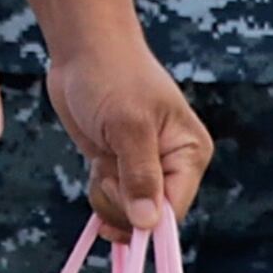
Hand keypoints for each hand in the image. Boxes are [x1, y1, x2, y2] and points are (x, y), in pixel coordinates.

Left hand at [44, 36, 211, 234]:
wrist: (84, 49)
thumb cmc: (112, 76)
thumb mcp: (128, 125)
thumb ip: (139, 176)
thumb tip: (147, 223)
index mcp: (189, 153)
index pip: (174, 209)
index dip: (145, 218)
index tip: (117, 202)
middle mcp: (172, 165)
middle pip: (148, 217)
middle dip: (120, 201)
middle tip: (108, 165)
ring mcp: (144, 168)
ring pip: (125, 212)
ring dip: (105, 194)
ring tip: (103, 157)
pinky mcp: (119, 167)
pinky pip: (109, 200)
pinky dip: (98, 190)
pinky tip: (96, 162)